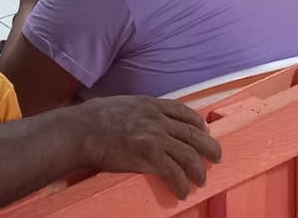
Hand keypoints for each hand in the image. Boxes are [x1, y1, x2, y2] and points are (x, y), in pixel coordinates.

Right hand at [79, 96, 221, 198]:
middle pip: (194, 133)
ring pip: (189, 155)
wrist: (81, 130)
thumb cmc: (93, 118)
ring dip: (199, 170)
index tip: (204, 131)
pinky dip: (181, 185)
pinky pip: (174, 173)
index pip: (183, 111)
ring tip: (200, 181)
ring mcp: (155, 136)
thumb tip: (140, 119)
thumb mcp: (121, 104)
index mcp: (150, 104)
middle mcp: (157, 118)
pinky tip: (182, 192)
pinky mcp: (149, 155)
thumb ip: (137, 110)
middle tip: (216, 157)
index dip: (198, 123)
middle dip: (209, 147)